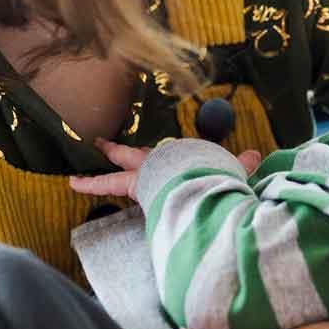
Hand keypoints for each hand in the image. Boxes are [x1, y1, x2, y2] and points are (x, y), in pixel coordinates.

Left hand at [69, 138, 263, 196]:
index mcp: (179, 162)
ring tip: (75, 177)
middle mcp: (157, 164)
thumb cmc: (214, 176)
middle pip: (132, 157)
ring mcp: (143, 174)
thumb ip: (240, 165)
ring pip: (113, 173)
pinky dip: (89, 183)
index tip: (154, 159)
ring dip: (95, 174)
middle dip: (116, 152)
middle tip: (100, 144)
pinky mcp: (132, 184)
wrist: (199, 179)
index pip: (165, 159)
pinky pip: (104, 184)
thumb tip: (255, 155)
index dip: (160, 159)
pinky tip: (73, 182)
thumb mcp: (230, 170)